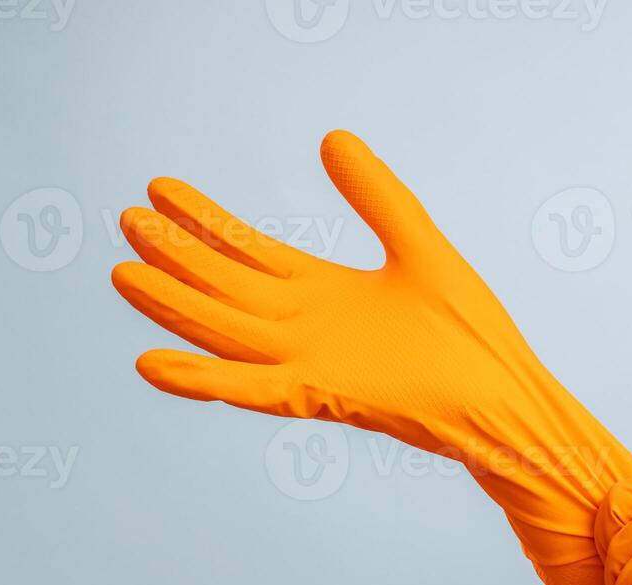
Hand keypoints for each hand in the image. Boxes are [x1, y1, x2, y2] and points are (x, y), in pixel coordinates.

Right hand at [113, 130, 631, 584]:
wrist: (506, 399)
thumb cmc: (473, 336)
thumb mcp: (419, 245)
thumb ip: (376, 196)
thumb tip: (333, 139)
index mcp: (327, 294)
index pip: (251, 254)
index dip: (207, 224)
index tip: (162, 190)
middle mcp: (308, 330)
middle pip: (226, 288)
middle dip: (177, 257)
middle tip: (126, 220)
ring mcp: (312, 365)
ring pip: (226, 332)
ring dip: (175, 308)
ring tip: (124, 273)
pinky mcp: (326, 397)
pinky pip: (253, 389)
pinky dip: (203, 380)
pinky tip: (153, 363)